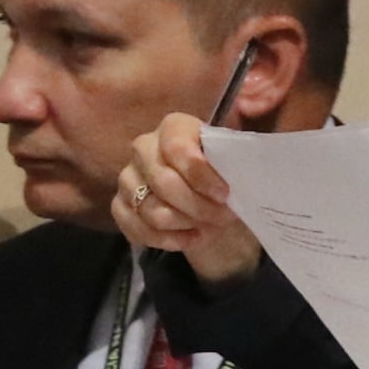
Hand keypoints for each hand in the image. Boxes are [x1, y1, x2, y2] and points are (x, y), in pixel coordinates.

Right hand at [112, 113, 264, 286]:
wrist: (208, 195)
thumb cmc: (223, 173)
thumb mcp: (235, 160)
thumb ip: (238, 159)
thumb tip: (247, 161)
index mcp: (173, 127)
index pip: (177, 147)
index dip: (200, 174)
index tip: (224, 194)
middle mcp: (144, 148)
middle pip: (163, 183)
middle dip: (198, 206)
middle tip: (223, 217)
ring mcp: (128, 178)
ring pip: (152, 211)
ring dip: (186, 224)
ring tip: (209, 226)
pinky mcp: (120, 205)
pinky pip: (136, 229)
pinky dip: (168, 240)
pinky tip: (191, 239)